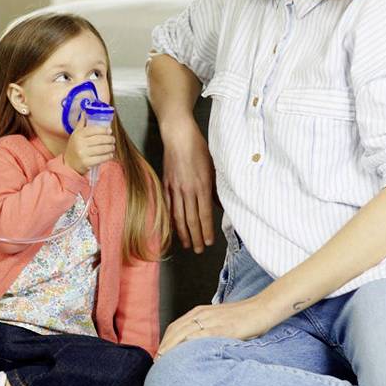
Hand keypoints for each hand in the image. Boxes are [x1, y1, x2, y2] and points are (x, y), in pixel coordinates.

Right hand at [64, 112, 114, 174]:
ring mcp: (83, 154)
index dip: (103, 130)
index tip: (109, 131)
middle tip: (113, 139)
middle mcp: (80, 144)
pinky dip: (108, 156)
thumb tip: (85, 112)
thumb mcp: (75, 135)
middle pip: (100, 139)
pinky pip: (101, 158)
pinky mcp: (87, 163)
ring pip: (102, 149)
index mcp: (78, 135)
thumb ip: (81, 124)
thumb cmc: (74, 148)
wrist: (69, 164)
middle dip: (109, 139)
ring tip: (112, 147)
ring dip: (110, 148)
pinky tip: (110, 154)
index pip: (93, 130)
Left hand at [155, 298, 280, 358]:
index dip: (165, 340)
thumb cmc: (243, 316)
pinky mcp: (224, 328)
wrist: (262, 308)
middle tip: (157, 361)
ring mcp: (212, 320)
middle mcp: (202, 314)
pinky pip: (203, 335)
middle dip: (164, 346)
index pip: (175, 326)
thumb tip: (195, 345)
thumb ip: (207, 329)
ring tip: (164, 361)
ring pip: (184, 333)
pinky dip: (190, 344)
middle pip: (175, 330)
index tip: (159, 354)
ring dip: (172, 347)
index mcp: (200, 312)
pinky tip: (183, 353)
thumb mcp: (220, 320)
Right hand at [160, 118, 215, 252]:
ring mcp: (174, 187)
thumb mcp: (213, 167)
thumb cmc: (198, 148)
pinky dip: (170, 219)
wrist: (178, 135)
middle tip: (199, 250)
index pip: (204, 214)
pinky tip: (174, 228)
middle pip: (191, 219)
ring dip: (183, 232)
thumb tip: (219, 204)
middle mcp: (187, 189)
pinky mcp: (166, 184)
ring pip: (178, 215)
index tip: (209, 242)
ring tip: (187, 244)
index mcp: (201, 185)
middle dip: (196, 237)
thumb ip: (215, 188)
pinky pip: (168, 205)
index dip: (206, 230)